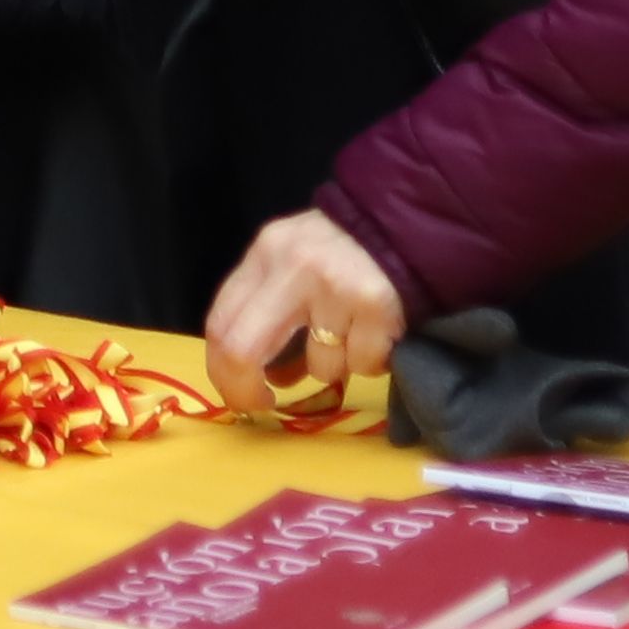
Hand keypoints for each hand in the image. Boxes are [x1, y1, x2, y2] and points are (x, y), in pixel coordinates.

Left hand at [205, 210, 409, 419]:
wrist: (409, 224)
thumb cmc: (343, 252)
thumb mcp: (292, 260)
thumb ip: (267, 306)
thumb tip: (262, 377)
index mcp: (266, 252)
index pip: (220, 322)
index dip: (222, 372)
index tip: (239, 393)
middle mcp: (294, 266)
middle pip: (243, 349)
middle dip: (247, 390)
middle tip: (266, 403)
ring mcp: (336, 285)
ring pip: (320, 367)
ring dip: (336, 368)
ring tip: (353, 338)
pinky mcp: (377, 304)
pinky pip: (364, 365)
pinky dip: (371, 362)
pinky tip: (379, 334)